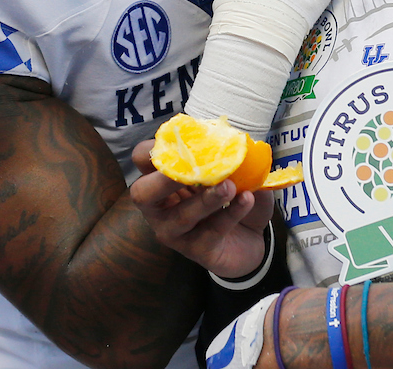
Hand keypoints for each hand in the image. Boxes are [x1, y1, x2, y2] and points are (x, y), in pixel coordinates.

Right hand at [130, 141, 274, 278]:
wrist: (250, 240)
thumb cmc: (232, 199)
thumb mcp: (234, 172)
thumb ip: (232, 157)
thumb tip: (241, 144)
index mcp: (162, 179)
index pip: (142, 159)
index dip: (157, 147)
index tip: (187, 141)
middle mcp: (160, 207)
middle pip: (142, 193)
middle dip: (165, 179)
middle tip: (194, 166)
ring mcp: (175, 232)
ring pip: (182, 216)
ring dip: (206, 199)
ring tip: (230, 186)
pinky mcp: (196, 251)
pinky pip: (212, 231)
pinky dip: (231, 213)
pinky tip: (247, 199)